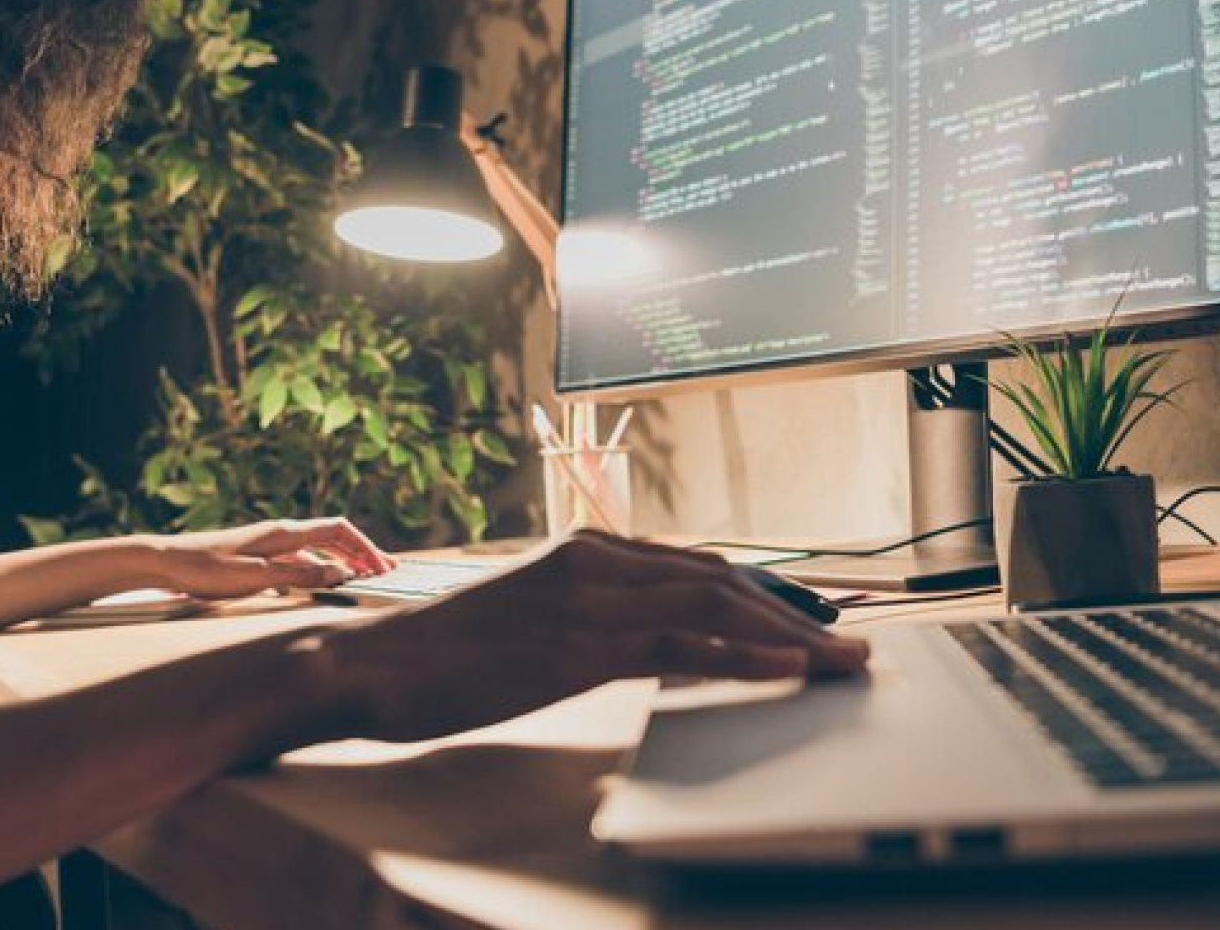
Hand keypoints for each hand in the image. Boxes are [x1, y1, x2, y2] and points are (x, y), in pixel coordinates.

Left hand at [147, 517, 395, 599]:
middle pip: (333, 536)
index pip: (338, 529)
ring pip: (317, 548)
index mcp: (284, 533)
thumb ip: (299, 576)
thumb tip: (340, 572)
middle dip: (361, 551)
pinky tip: (321, 583)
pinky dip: (319, 569)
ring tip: (362, 575)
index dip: (365, 546)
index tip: (383, 565)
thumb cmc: (206, 569)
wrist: (166, 561)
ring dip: (342, 560)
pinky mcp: (258, 558)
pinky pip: (299, 560)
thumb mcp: (256, 577)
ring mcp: (269, 545)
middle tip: (387, 569)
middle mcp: (280, 534)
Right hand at [317, 531, 867, 742]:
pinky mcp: (577, 643)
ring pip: (713, 606)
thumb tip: (641, 642)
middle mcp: (594, 562)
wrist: (371, 666)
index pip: (697, 565)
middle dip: (793, 612)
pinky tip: (785, 667)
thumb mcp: (528, 623)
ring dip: (789, 635)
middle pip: (720, 579)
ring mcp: (587, 599)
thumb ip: (586, 620)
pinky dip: (741, 653)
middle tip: (848, 645)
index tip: (812, 619)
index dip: (764, 592)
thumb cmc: (442, 656)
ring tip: (840, 663)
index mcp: (584, 553)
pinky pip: (679, 644)